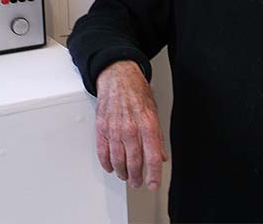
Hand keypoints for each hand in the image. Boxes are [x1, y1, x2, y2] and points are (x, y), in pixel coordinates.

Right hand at [95, 60, 167, 189]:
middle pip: (134, 163)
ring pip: (118, 161)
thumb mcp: (154, 112)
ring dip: (122, 172)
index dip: (154, 175)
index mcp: (147, 124)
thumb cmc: (136, 92)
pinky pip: (103, 152)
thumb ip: (157, 136)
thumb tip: (161, 155)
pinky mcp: (101, 128)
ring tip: (126, 176)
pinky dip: (107, 163)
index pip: (153, 157)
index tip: (154, 184)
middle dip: (137, 177)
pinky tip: (111, 167)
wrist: (118, 77)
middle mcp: (131, 129)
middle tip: (138, 182)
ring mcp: (114, 129)